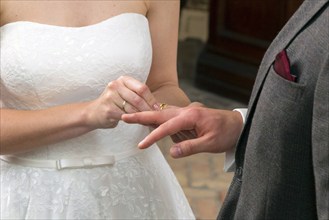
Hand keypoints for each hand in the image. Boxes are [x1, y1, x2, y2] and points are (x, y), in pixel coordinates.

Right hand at [85, 76, 158, 128]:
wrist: (94, 112)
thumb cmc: (115, 103)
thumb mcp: (126, 94)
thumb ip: (139, 96)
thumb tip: (158, 105)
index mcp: (123, 79)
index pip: (142, 88)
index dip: (151, 99)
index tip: (158, 109)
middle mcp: (115, 85)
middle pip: (138, 99)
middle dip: (148, 109)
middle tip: (155, 117)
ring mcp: (110, 97)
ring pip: (133, 109)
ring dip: (142, 116)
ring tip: (149, 121)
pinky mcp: (108, 109)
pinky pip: (126, 116)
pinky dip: (134, 121)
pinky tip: (138, 123)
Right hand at [122, 102, 243, 157]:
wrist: (238, 124)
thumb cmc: (226, 133)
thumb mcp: (210, 143)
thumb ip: (190, 147)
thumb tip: (172, 152)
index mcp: (192, 116)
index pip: (167, 127)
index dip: (153, 136)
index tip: (141, 145)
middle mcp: (187, 111)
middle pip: (160, 114)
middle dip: (142, 116)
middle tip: (125, 117)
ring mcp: (187, 112)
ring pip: (164, 114)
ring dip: (149, 116)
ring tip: (132, 118)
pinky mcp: (188, 116)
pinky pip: (171, 117)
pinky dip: (160, 120)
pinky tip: (153, 123)